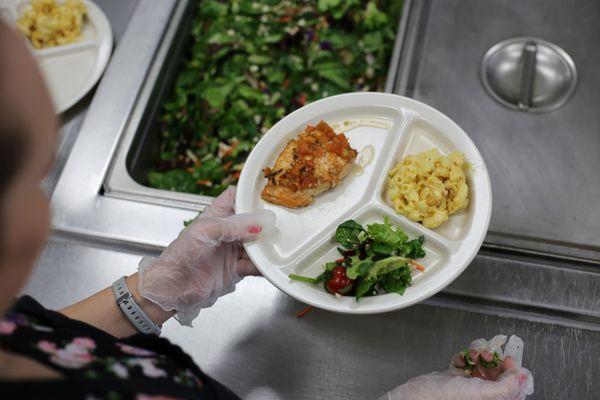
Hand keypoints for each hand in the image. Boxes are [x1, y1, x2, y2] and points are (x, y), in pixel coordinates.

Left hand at [138, 186, 275, 325]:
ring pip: (256, 243)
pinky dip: (262, 266)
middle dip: (265, 221)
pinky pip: (254, 265)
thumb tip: (260, 225)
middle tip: (281, 221)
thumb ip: (234, 226)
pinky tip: (269, 265)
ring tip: (278, 244)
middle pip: (252, 221)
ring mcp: (232, 250)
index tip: (267, 195)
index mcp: (216, 215)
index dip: (249, 194)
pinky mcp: (236, 268)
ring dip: (265, 245)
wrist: (174, 288)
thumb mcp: (206, 231)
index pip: (235, 197)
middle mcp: (227, 230)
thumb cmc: (182, 255)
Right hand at [379, 335, 533, 399]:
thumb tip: (523, 377)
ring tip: (472, 354)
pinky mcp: (453, 378)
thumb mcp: (480, 393)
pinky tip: (459, 360)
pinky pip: (464, 363)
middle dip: (493, 359)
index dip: (513, 372)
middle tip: (488, 353)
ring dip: (477, 354)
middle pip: (497, 374)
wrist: (416, 396)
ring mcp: (467, 387)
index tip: (509, 359)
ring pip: (481, 365)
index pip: (513, 388)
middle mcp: (481, 396)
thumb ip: (505, 386)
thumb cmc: (443, 399)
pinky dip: (463, 357)